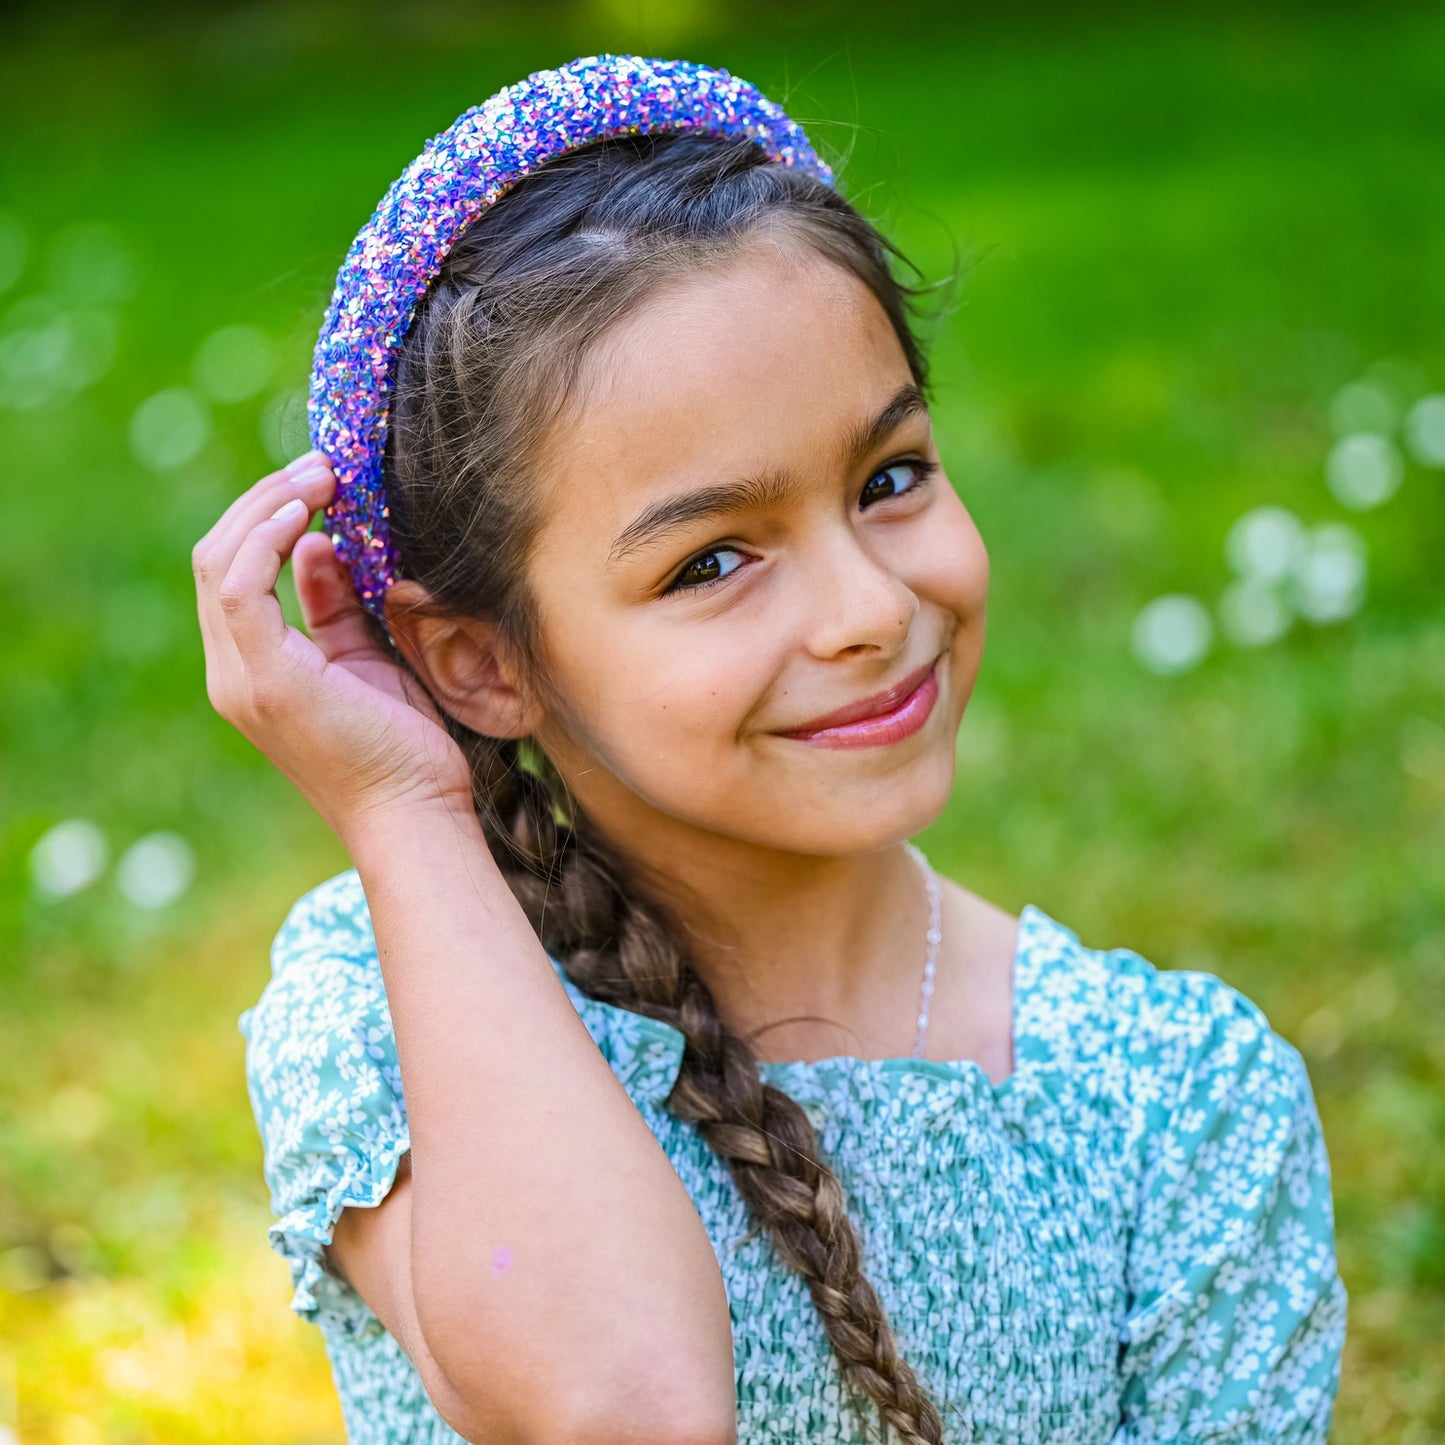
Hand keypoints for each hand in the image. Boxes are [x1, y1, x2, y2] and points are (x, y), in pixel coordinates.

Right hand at [193, 451, 476, 845]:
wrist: (416, 812)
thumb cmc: (405, 746)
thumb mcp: (368, 659)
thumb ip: (334, 607)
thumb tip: (319, 547)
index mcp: (254, 668)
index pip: (236, 572)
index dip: (270, 518)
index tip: (322, 483)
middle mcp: (233, 672)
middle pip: (219, 557)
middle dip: (267, 499)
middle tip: (324, 466)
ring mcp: (242, 677)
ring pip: (221, 561)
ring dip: (269, 505)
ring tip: (322, 474)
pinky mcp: (265, 679)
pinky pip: (241, 585)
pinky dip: (267, 536)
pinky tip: (307, 512)